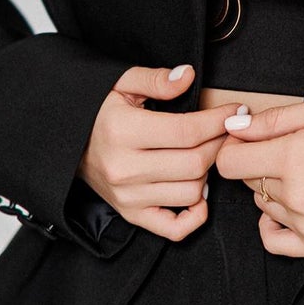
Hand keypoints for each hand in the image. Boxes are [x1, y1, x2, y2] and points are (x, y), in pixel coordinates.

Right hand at [78, 63, 236, 240]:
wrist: (68, 143)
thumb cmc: (100, 111)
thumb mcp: (121, 83)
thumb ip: (156, 79)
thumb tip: (188, 76)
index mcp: (122, 131)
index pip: (187, 131)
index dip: (219, 121)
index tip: (235, 111)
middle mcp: (124, 168)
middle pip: (195, 163)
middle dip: (219, 144)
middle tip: (225, 131)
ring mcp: (127, 196)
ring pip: (191, 192)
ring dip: (208, 173)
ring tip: (204, 153)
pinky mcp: (131, 214)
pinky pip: (174, 228)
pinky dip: (195, 214)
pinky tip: (198, 191)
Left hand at [214, 96, 303, 257]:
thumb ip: (273, 120)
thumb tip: (233, 127)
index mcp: (293, 158)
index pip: (230, 161)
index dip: (236, 147)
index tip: (250, 141)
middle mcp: (295, 195)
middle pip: (248, 181)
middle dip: (261, 165)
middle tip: (294, 153)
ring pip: (262, 204)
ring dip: (274, 190)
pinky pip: (273, 240)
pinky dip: (271, 224)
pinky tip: (286, 208)